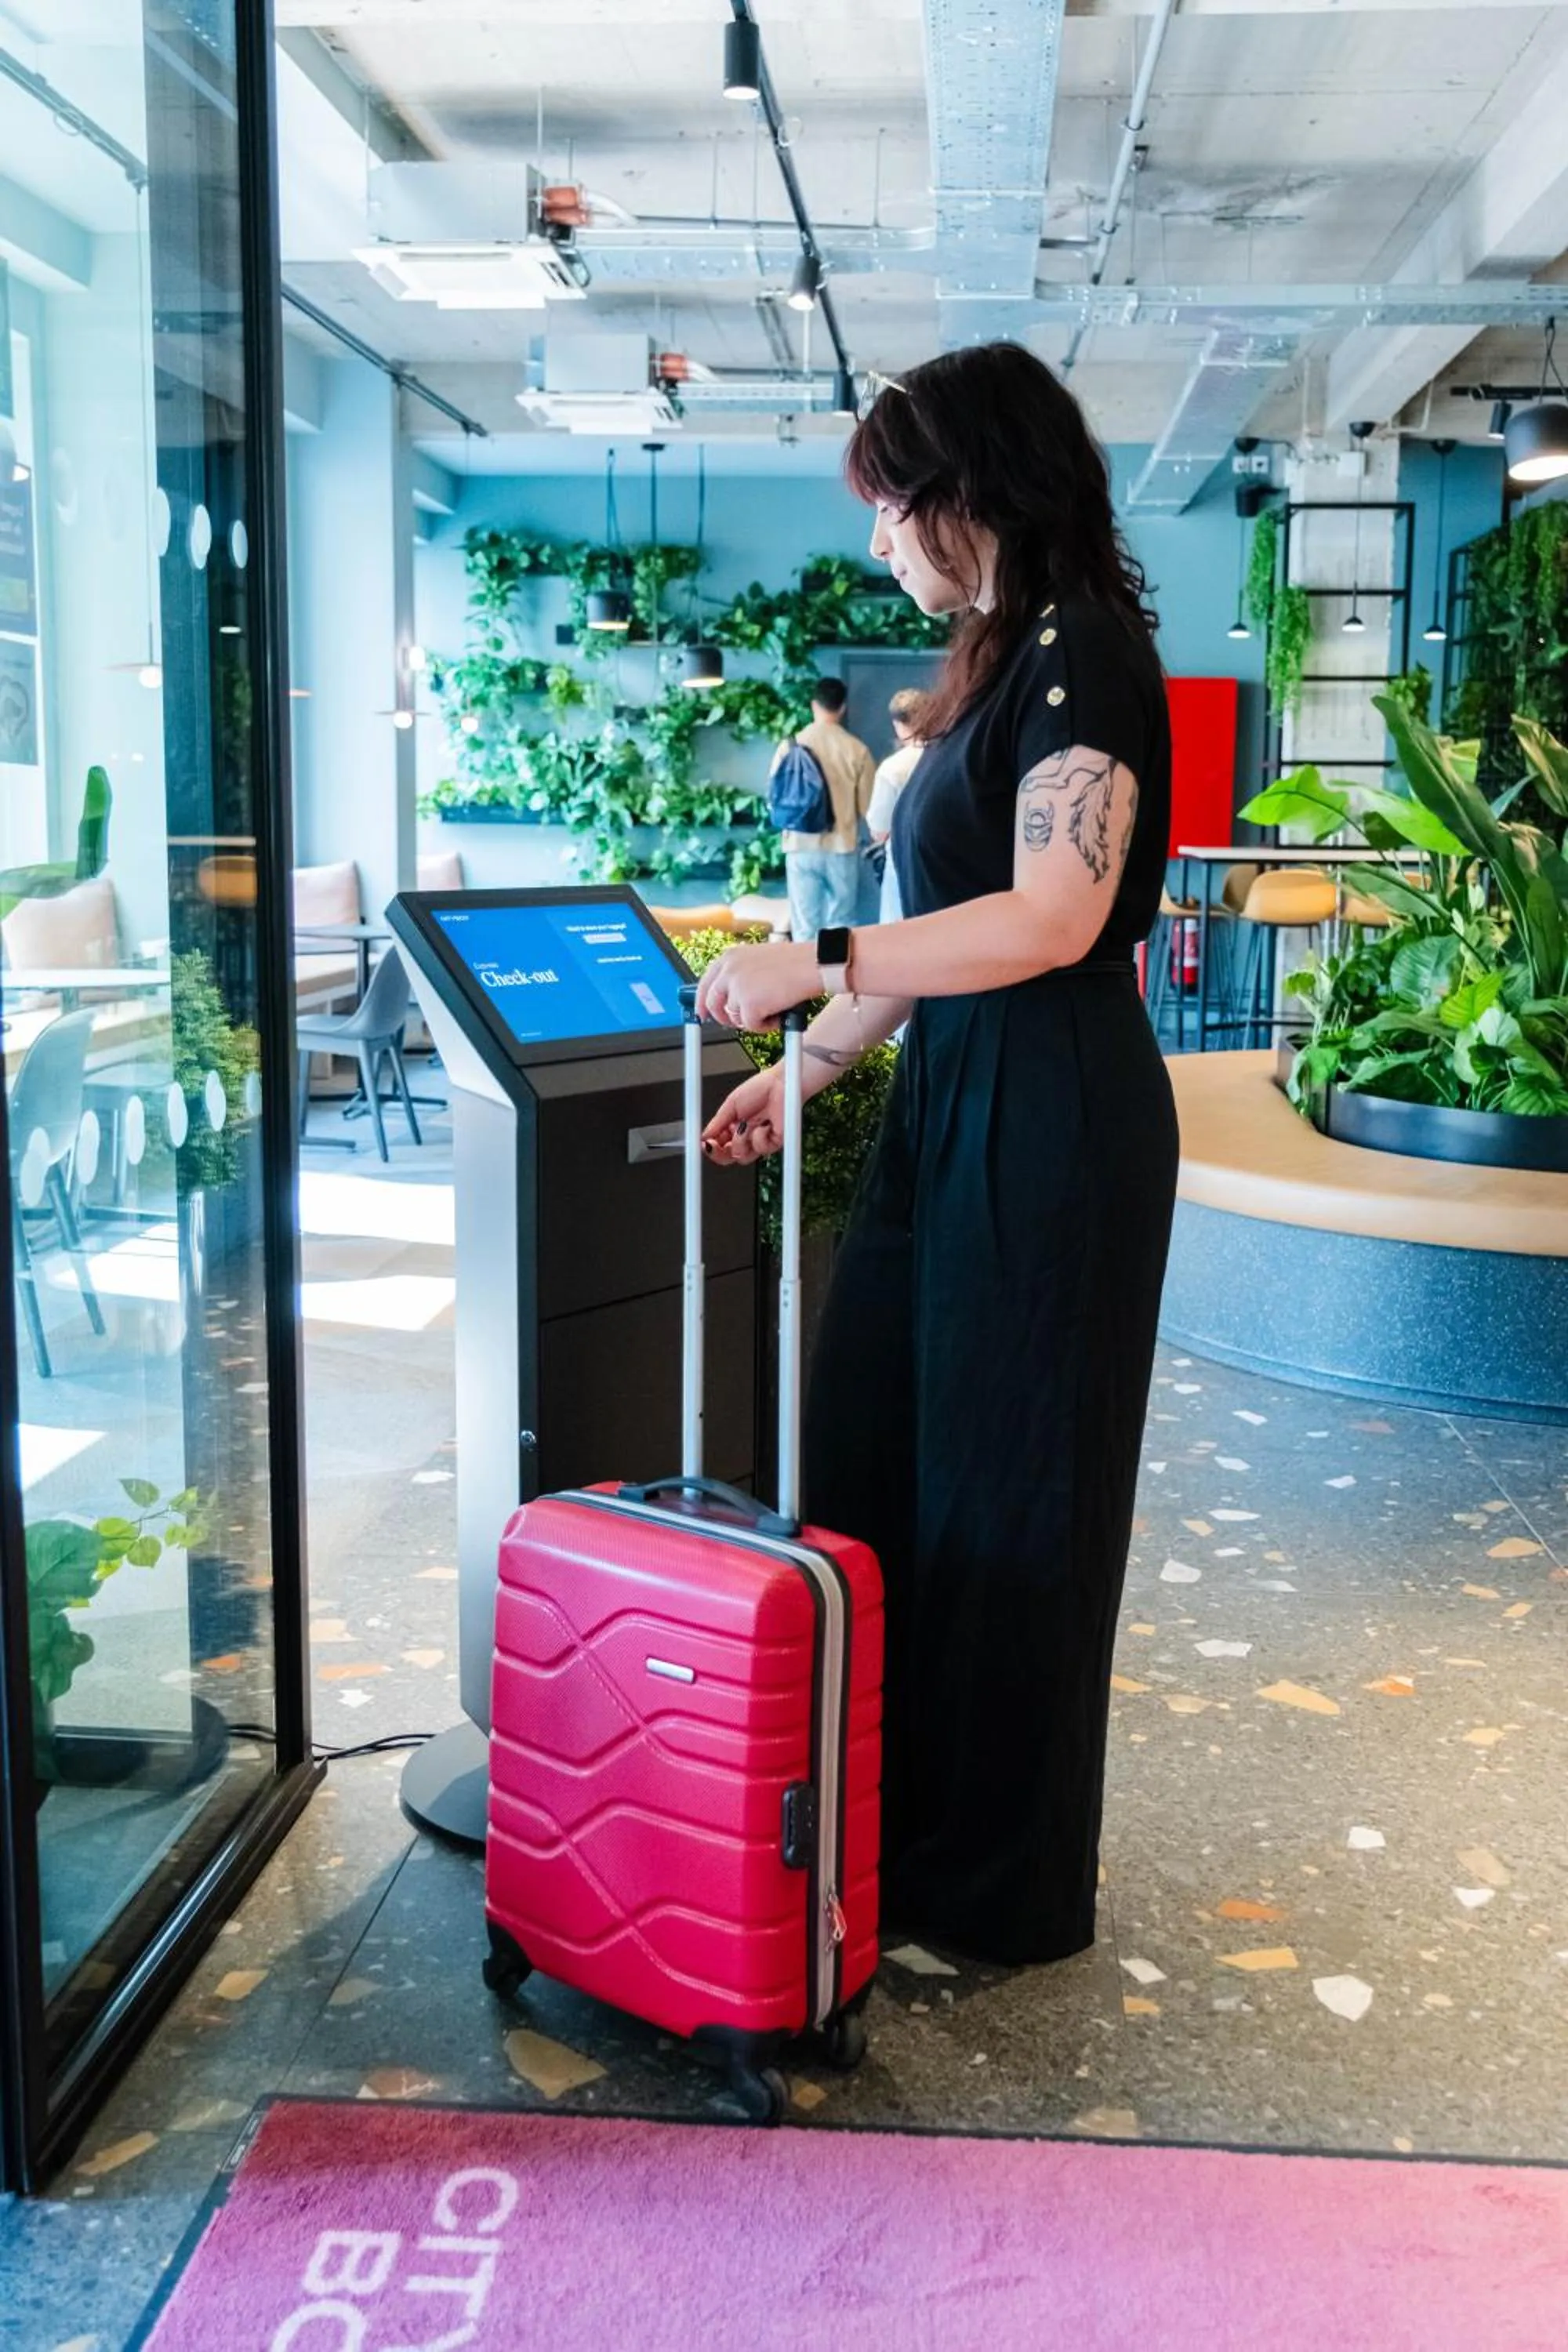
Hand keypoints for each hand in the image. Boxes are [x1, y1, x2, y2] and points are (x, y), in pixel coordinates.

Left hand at [695, 939, 817, 1031]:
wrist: (813, 965)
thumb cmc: (795, 962)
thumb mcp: (758, 959)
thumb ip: (740, 974)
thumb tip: (730, 996)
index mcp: (729, 957)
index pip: (705, 983)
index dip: (702, 1001)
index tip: (702, 1013)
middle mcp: (729, 971)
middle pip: (712, 1003)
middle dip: (724, 1018)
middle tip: (739, 1022)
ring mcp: (737, 988)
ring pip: (734, 1017)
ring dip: (752, 1019)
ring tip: (772, 1009)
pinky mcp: (749, 1005)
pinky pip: (750, 1026)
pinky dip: (765, 1026)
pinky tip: (778, 1014)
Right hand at [701, 1066, 784, 1164]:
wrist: (781, 1084)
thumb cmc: (760, 1088)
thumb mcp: (731, 1104)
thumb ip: (717, 1123)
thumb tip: (703, 1136)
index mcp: (734, 1126)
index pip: (719, 1145)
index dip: (711, 1148)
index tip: (704, 1144)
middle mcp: (746, 1136)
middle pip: (728, 1157)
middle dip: (719, 1154)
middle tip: (714, 1145)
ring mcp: (759, 1140)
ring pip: (742, 1157)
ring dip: (740, 1141)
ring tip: (745, 1125)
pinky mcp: (774, 1142)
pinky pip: (760, 1149)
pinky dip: (759, 1137)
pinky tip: (764, 1124)